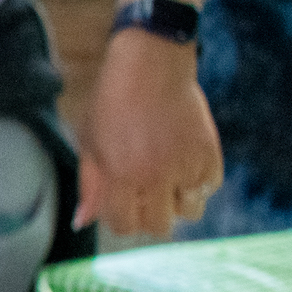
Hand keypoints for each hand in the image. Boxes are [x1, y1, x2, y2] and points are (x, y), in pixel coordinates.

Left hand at [75, 31, 221, 236]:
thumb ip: (90, 185)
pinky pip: (208, 187)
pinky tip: (183, 165)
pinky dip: (198, 183)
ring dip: (177, 202)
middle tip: (144, 195)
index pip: (124, 225)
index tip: (121, 204)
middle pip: (159, 226)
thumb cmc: (113, 100)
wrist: (150, 64)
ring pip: (189, 212)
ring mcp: (185, 166)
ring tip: (166, 180)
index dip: (121, 218)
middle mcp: (154, 178)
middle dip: (149, 216)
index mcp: (120, 177)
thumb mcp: (89, 143)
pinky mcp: (209, 153)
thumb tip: (83, 221)